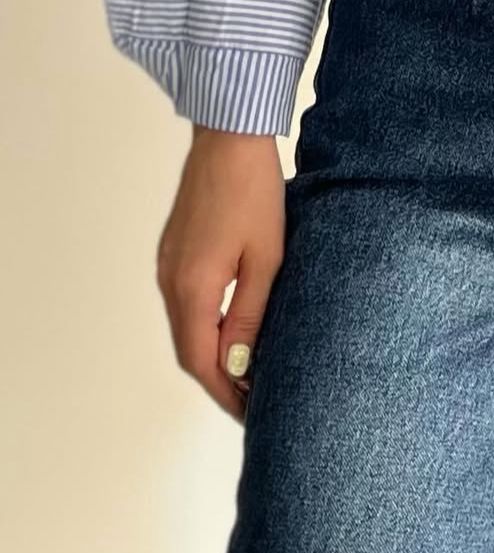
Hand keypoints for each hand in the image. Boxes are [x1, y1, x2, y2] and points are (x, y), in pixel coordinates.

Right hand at [155, 126, 286, 421]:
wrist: (230, 138)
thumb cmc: (255, 192)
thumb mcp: (266, 258)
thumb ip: (249, 315)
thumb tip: (237, 367)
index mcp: (192, 288)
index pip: (201, 362)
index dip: (226, 394)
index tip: (252, 414)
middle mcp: (170, 281)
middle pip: (188, 350)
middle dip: (219, 380)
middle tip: (253, 402)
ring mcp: (167, 265)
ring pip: (186, 327)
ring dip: (212, 354)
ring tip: (249, 372)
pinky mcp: (174, 250)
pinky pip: (185, 302)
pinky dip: (205, 326)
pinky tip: (232, 329)